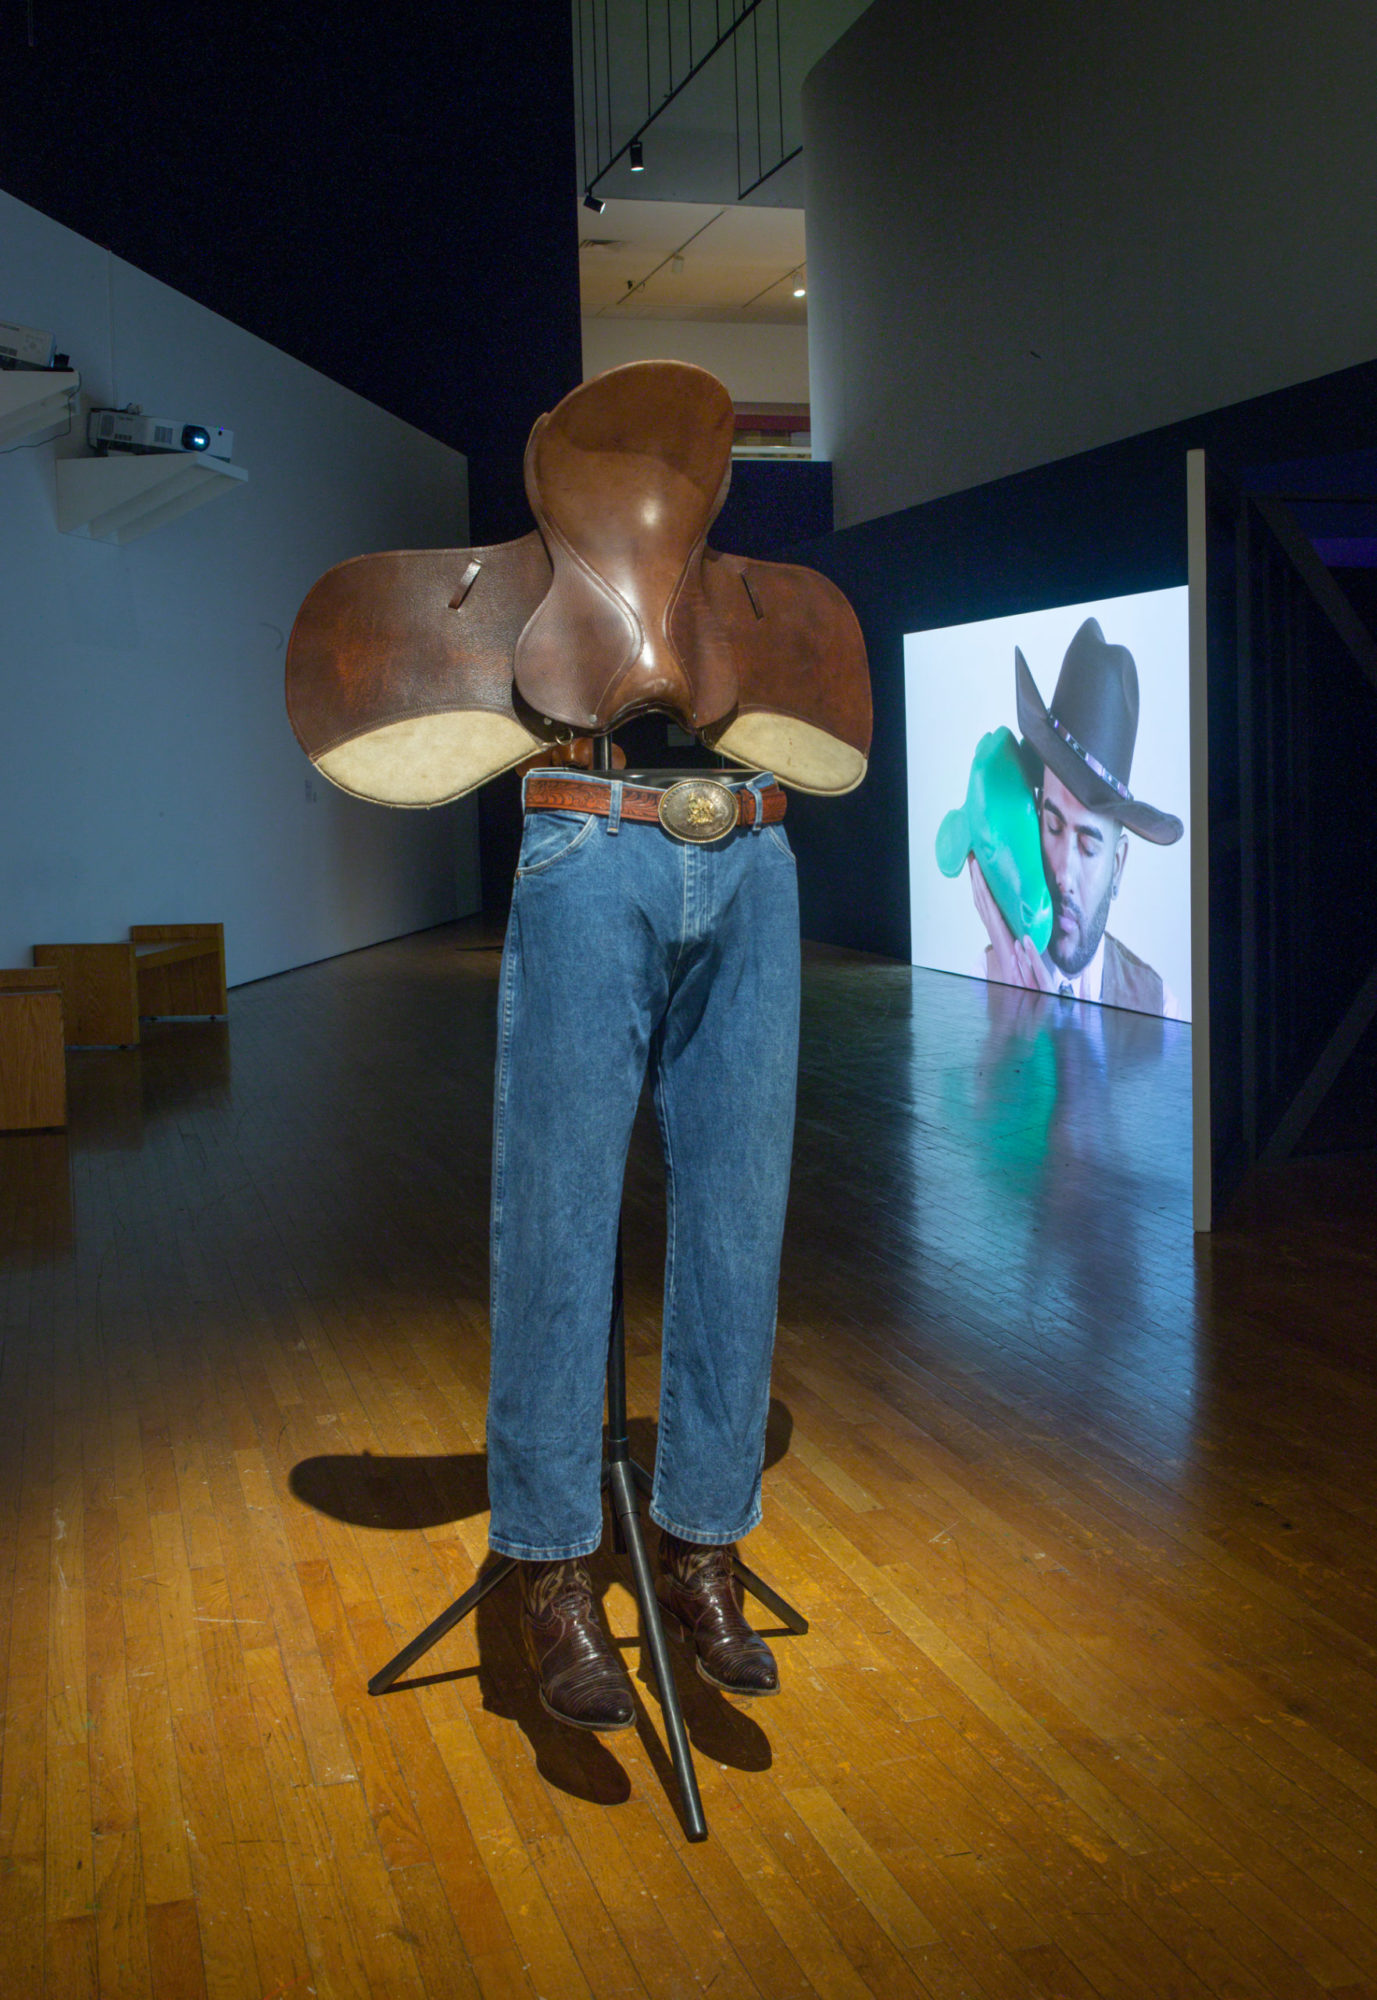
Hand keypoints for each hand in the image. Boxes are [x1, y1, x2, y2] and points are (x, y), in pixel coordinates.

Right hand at [968, 857, 1052, 991]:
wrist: (1017, 974)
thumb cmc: (1022, 958)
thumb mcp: (1026, 933)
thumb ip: (1028, 922)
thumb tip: (1044, 911)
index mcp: (997, 922)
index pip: (986, 898)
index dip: (981, 882)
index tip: (978, 865)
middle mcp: (991, 920)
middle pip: (979, 893)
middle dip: (974, 875)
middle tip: (971, 855)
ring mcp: (991, 921)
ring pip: (980, 895)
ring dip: (975, 877)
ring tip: (973, 859)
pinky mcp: (994, 923)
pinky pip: (986, 902)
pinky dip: (981, 888)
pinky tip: (980, 875)